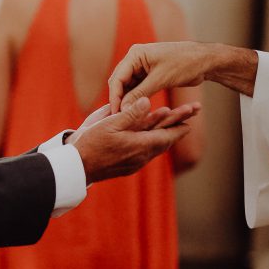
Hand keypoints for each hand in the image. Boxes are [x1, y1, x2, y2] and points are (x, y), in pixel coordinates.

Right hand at [72, 97, 196, 183]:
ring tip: (173, 131)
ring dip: (165, 138)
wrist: (78, 167)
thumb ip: (130, 114)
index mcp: (140, 144)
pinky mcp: (128, 167)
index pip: (167, 134)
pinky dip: (153, 145)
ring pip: (155, 149)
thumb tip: (148, 101)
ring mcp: (135, 163)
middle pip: (164, 141)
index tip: (191, 118)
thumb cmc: (91, 143)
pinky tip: (151, 143)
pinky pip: (146, 154)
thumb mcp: (109, 124)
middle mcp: (142, 156)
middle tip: (189, 121)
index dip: (179, 125)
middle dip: (177, 129)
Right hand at [109, 42, 221, 112]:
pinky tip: (137, 110)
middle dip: (120, 99)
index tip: (115, 113)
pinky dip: (137, 98)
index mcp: (135, 55)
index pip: (117, 78)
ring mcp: (142, 66)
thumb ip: (140, 94)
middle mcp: (135, 59)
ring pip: (128, 86)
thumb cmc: (185, 64)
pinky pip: (138, 87)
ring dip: (128, 99)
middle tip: (119, 118)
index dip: (115, 97)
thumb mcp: (161, 80)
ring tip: (127, 116)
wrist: (206, 60)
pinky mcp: (149, 74)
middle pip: (120, 82)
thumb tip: (124, 109)